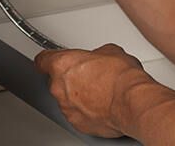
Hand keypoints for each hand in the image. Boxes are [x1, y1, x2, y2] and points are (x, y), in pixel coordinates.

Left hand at [35, 44, 149, 137]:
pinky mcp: (78, 124)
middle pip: (57, 81)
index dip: (49, 59)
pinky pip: (78, 115)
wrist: (131, 102)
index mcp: (62, 65)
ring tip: (100, 92)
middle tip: (90, 75)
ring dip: (79, 96)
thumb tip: (100, 58)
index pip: (43, 60)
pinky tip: (103, 105)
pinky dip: (87, 111)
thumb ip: (95, 55)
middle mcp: (59, 88)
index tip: (52, 59)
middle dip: (71, 79)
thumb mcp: (110, 51)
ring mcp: (67, 108)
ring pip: (67, 100)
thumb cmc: (120, 78)